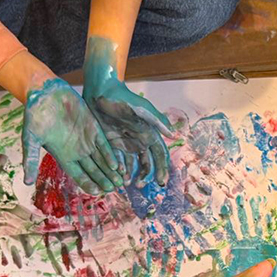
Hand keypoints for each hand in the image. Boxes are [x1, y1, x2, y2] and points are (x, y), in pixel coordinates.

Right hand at [22, 77, 122, 195]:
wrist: (44, 92)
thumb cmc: (35, 115)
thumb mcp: (30, 138)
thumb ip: (30, 159)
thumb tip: (27, 183)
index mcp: (64, 156)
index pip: (79, 175)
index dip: (88, 184)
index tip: (97, 193)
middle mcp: (77, 151)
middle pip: (93, 170)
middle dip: (103, 180)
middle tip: (113, 190)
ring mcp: (86, 140)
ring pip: (101, 160)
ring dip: (109, 171)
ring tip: (119, 182)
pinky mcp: (93, 128)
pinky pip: (104, 145)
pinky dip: (109, 155)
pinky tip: (116, 165)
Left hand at [83, 36, 172, 186]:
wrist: (101, 91)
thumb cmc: (123, 98)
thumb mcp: (142, 109)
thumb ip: (158, 121)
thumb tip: (174, 135)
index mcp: (150, 135)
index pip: (160, 156)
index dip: (162, 169)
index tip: (161, 182)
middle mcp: (140, 141)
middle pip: (148, 164)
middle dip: (146, 176)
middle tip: (141, 185)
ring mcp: (126, 144)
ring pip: (132, 165)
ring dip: (131, 175)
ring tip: (126, 183)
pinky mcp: (112, 144)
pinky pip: (117, 160)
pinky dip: (118, 170)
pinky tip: (116, 176)